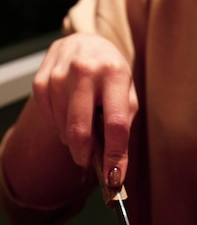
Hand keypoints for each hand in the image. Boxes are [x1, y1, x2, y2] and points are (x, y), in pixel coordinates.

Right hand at [32, 33, 138, 184]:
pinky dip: (59, 125)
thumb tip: (114, 166)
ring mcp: (60, 71)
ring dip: (72, 138)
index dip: (115, 155)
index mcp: (115, 74)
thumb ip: (122, 126)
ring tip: (81, 131)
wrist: (87, 45)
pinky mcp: (42, 77)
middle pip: (81, 128)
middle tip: (87, 161)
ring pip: (62, 125)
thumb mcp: (127, 96)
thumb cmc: (112, 78)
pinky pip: (48, 116)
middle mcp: (86, 68)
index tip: (114, 178)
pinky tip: (67, 117)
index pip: (115, 124)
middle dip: (84, 153)